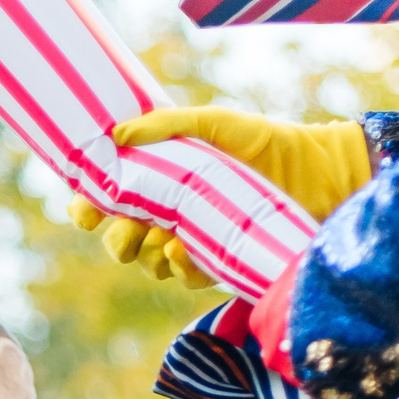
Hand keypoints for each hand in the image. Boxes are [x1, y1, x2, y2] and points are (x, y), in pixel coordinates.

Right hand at [70, 108, 371, 283]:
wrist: (314, 175)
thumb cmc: (262, 142)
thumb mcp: (213, 123)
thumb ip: (165, 125)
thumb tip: (116, 133)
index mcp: (159, 177)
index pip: (108, 197)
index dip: (88, 206)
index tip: (84, 209)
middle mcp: (168, 211)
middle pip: (119, 237)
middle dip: (115, 238)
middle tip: (126, 229)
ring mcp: (190, 239)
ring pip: (145, 261)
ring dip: (143, 254)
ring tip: (160, 238)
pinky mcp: (213, 262)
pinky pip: (179, 275)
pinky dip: (175, 266)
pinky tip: (183, 250)